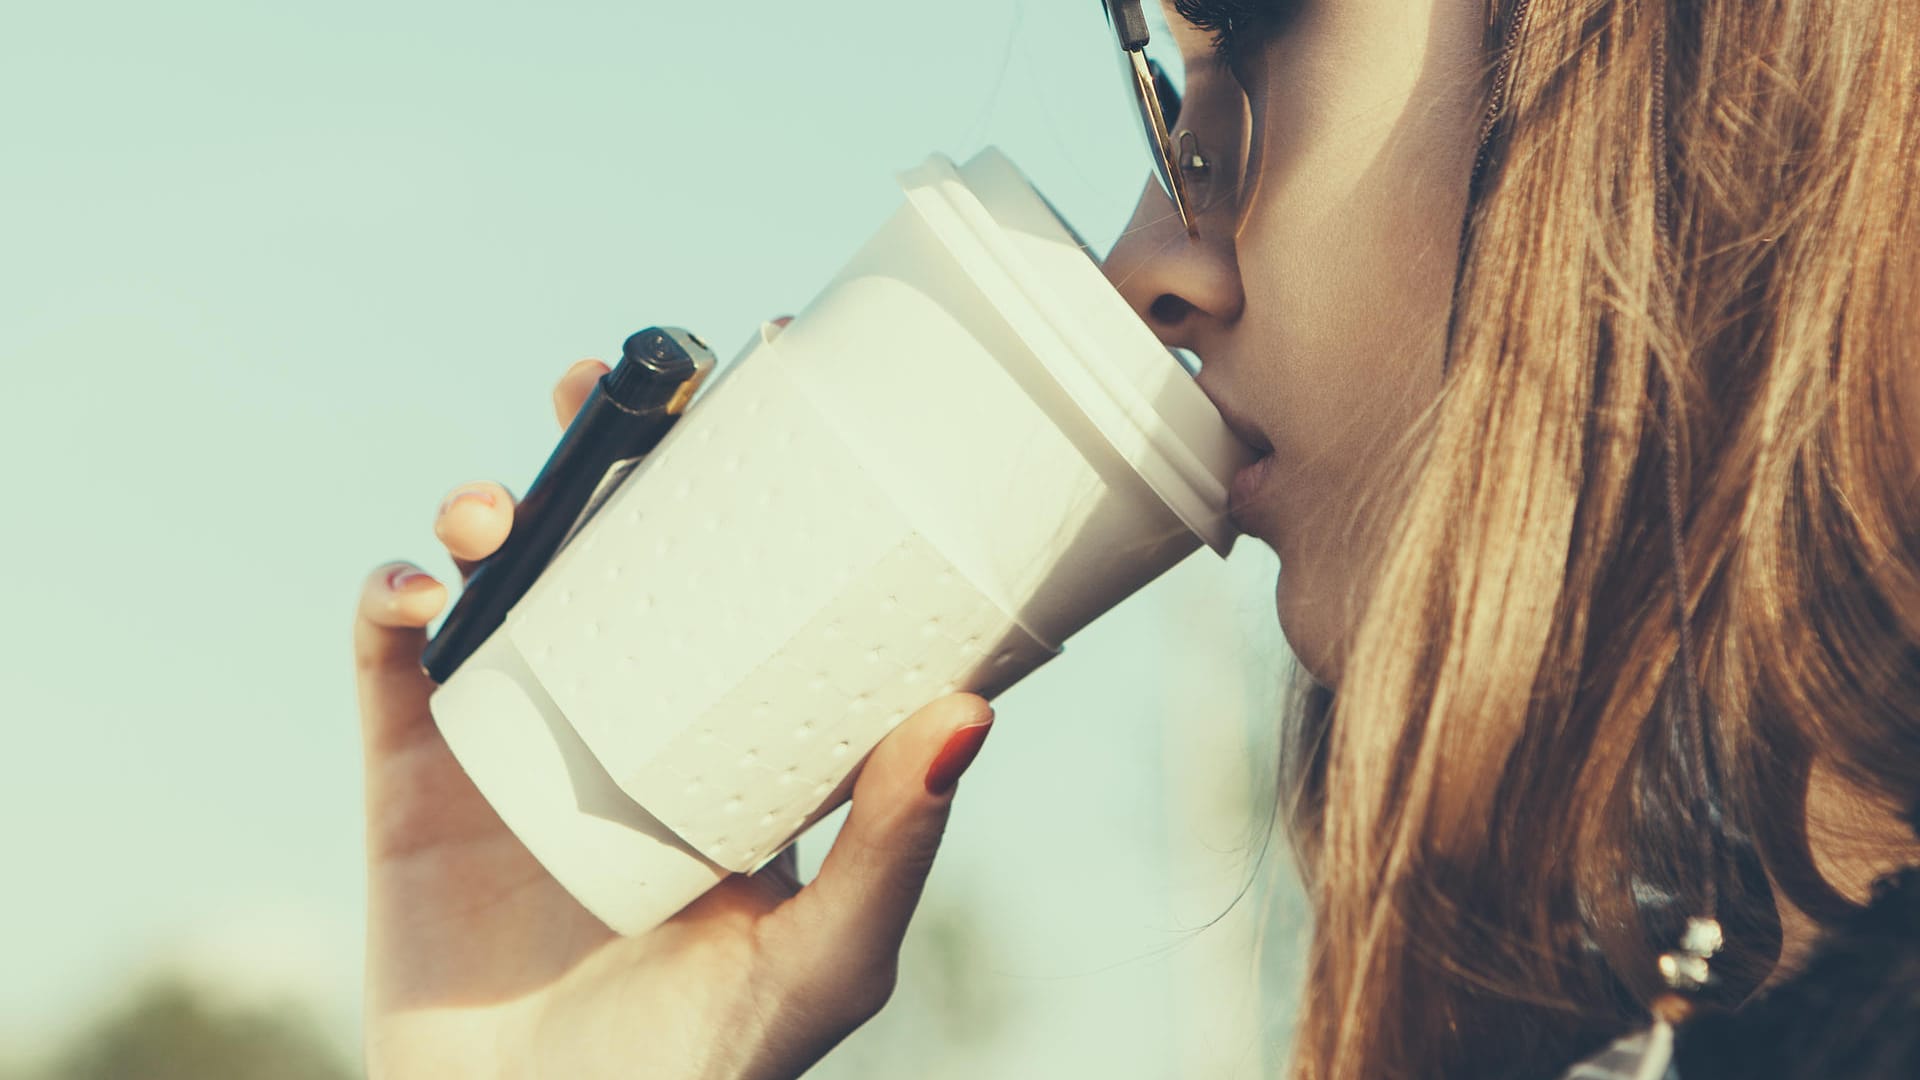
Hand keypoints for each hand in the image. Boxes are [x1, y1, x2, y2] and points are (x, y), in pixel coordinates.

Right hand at [352, 358, 995, 1079]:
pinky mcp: (417, 784)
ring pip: (502, 583)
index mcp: (728, 738)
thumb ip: (891, 846)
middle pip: (613, 547)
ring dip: (495, 510)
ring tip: (503, 512)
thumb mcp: (824, 955)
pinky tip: (419, 591)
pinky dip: (391, 604)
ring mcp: (516, 742)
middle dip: (606, 450)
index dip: (744, 479)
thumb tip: (970, 708)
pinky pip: (392, 668)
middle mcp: (624, 719)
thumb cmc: (705, 1067)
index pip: (744, 580)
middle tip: (616, 385)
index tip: (765, 385)